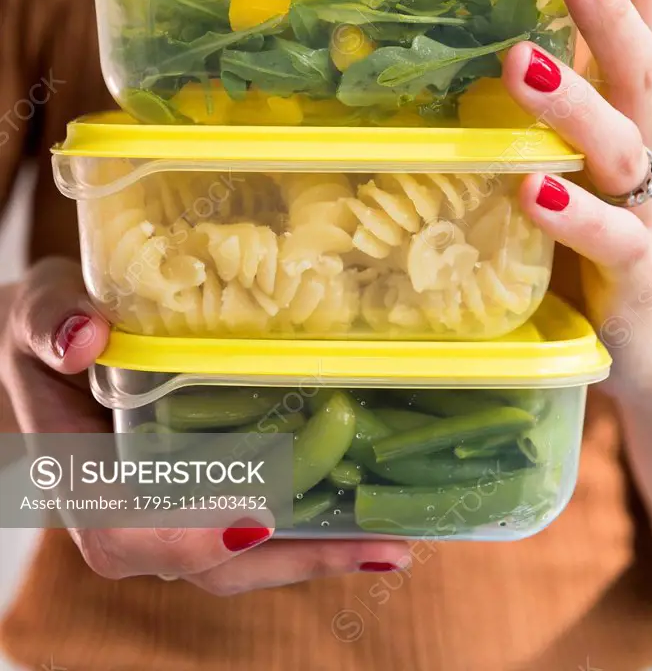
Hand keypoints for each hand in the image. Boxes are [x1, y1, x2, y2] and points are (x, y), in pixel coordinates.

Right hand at [0, 258, 410, 591]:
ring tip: (393, 541)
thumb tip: (85, 336)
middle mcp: (130, 514)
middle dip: (291, 559)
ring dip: (316, 554)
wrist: (63, 340)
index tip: (256, 519)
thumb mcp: (38, 309)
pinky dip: (311, 529)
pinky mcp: (204, 494)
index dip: (189, 537)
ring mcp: (171, 512)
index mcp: (80, 478)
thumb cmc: (50, 325)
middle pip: (207, 562)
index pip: (127, 532)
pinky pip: (257, 525)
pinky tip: (371, 516)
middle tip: (380, 545)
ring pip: (241, 556)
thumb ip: (48, 321)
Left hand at [502, 0, 651, 403]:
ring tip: (520, 62)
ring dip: (575, 98)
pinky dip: (574, 216)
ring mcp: (642, 212)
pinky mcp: (636, 278)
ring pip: (621, 143)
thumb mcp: (551, 158)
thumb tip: (442, 40)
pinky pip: (613, 242)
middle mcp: (638, 146)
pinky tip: (530, 190)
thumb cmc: (582, 244)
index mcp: (619, 108)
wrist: (649, 351)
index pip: (631, 5)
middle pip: (637, 58)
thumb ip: (517, 105)